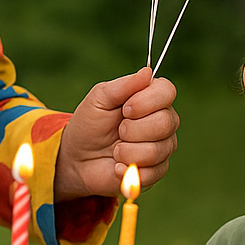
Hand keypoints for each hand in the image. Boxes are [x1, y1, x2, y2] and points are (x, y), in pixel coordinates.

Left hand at [53, 68, 177, 199]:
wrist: (77, 158)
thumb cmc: (89, 124)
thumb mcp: (99, 99)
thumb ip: (123, 86)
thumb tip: (147, 71)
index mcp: (151, 99)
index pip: (167, 92)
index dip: (147, 101)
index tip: (125, 108)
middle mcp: (163, 121)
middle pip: (166, 122)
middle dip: (133, 129)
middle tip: (118, 131)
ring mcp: (162, 147)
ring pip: (157, 149)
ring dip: (127, 151)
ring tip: (115, 150)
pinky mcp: (156, 171)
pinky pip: (152, 172)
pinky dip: (127, 170)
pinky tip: (116, 166)